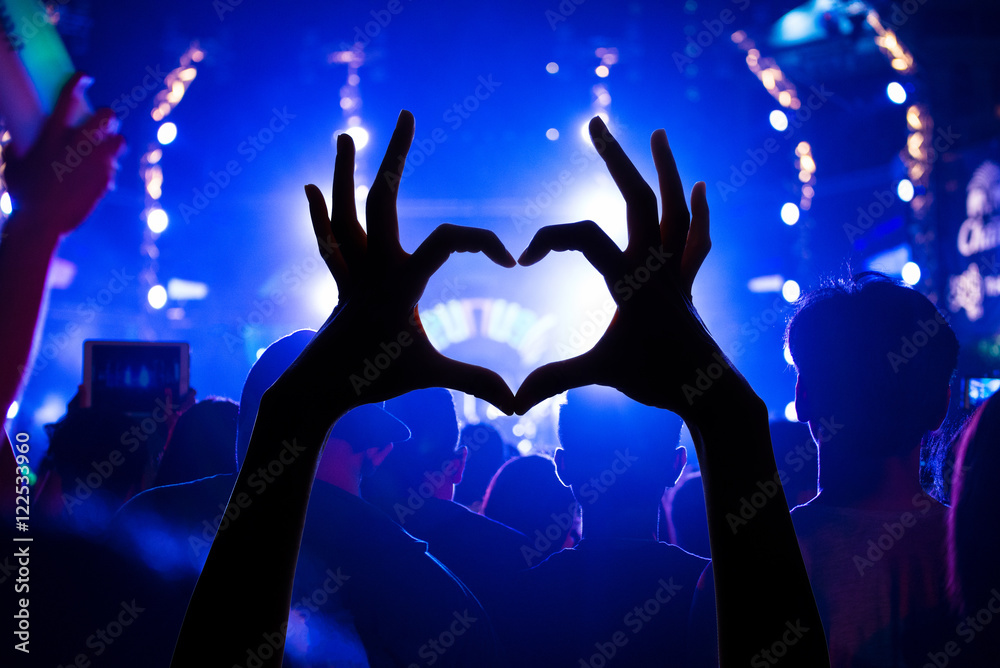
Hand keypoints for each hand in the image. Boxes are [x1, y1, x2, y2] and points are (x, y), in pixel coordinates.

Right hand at [4, 72, 125, 235]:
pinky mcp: (106, 180)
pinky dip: (107, 168)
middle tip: (102, 122)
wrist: (43, 222)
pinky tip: (98, 175)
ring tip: (106, 148)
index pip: (67, 99)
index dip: (78, 83)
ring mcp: (96, 163)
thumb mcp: (13, 165)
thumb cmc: (22, 194)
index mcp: (52, 136)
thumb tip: (16, 140)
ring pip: (120, 141)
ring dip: (114, 141)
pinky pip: (114, 167)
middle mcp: (78, 146)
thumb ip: (16, 148)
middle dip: (107, 116)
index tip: (85, 77)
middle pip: (106, 117)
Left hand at [295, 110, 515, 413]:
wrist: (315, 390)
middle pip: (384, 199)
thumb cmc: (373, 381)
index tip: (512, 263)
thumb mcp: (429, 377)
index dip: (485, 242)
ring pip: (346, 212)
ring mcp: (351, 271)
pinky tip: (310, 189)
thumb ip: (474, 381)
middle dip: (396, 156)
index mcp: (400, 283)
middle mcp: (372, 267)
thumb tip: (517, 404)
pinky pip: (328, 240)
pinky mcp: (339, 282)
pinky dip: (319, 214)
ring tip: (346, 135)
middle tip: (406, 115)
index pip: (447, 240)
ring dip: (345, 173)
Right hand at [514, 117, 721, 418]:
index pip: (584, 236)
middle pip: (637, 197)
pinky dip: (700, 212)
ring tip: (659, 134)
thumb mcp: (600, 374)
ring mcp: (675, 270)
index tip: (522, 261)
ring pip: (674, 207)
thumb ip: (555, 380)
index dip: (548, 239)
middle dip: (615, 158)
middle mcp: (655, 265)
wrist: (710, 391)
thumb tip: (513, 402)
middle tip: (595, 124)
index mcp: (630, 280)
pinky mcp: (687, 282)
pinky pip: (695, 238)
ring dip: (667, 168)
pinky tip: (702, 187)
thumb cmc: (656, 380)